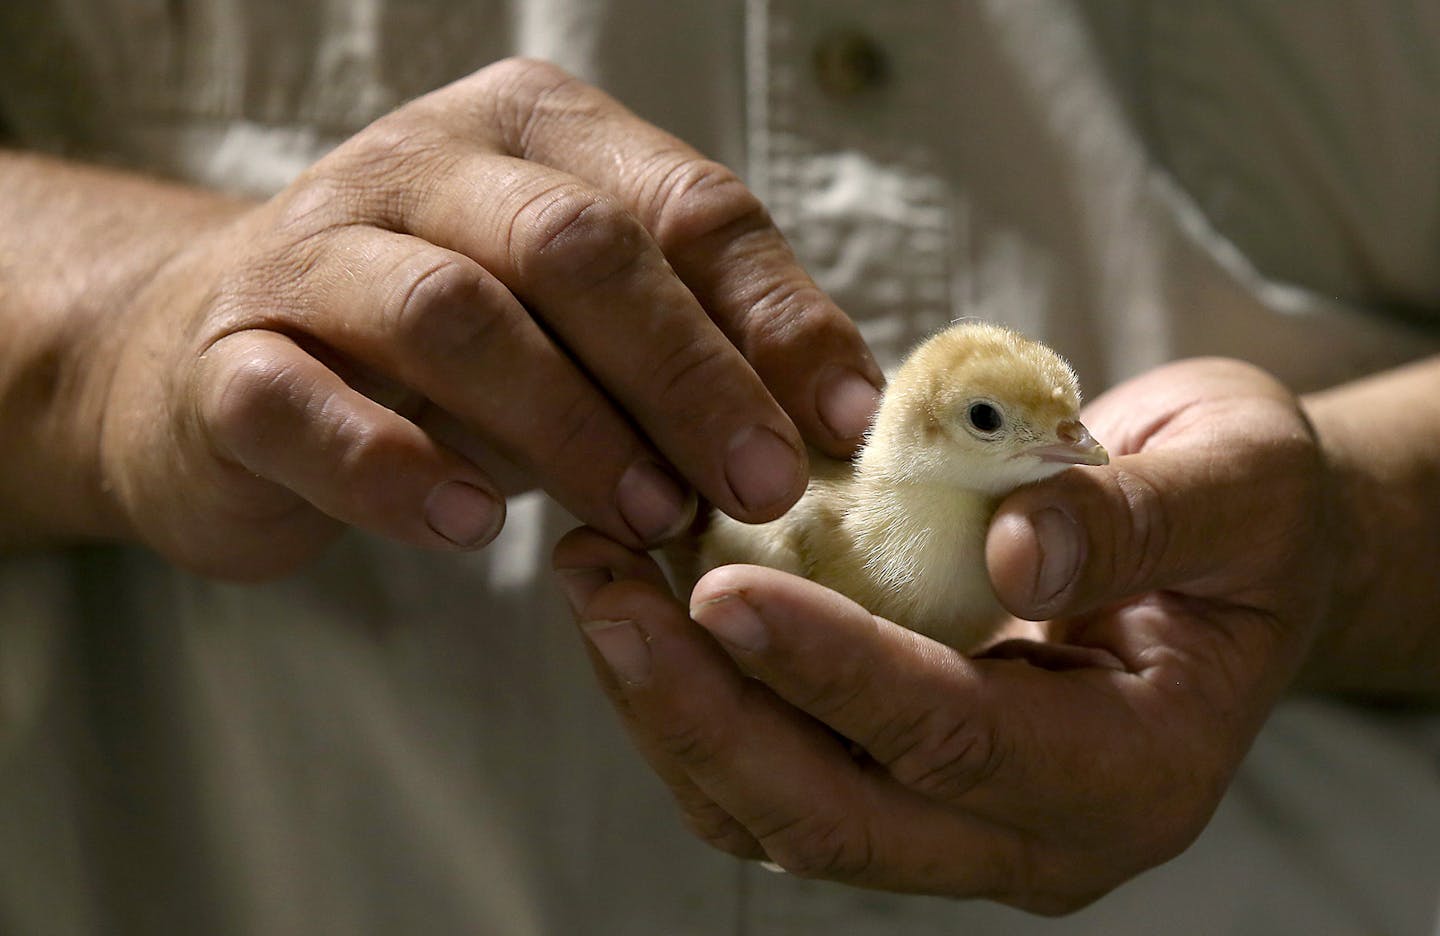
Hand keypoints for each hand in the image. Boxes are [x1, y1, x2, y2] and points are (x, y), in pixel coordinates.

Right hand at [91, 59, 880, 577]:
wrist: (211, 365)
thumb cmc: (446, 360)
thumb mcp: (582, 331)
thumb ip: (690, 349)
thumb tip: (832, 426)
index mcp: (535, 138)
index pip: (685, 206)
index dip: (777, 318)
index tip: (844, 429)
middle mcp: (421, 165)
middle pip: (576, 248)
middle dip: (686, 375)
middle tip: (763, 489)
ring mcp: (312, 255)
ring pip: (452, 315)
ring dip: (568, 427)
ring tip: (647, 520)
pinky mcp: (227, 360)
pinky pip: (307, 409)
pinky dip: (397, 471)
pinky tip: (472, 528)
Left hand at [552, 358, 1335, 912]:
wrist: (1235, 553)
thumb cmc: (1247, 515)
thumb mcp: (1238, 486)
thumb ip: (1139, 521)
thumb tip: (1017, 551)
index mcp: (1132, 772)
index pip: (956, 741)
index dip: (834, 672)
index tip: (720, 588)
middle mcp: (1034, 833)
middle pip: (836, 818)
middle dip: (703, 710)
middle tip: (603, 591)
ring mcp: (957, 825)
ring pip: (777, 814)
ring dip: (670, 707)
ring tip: (594, 582)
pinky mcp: (898, 784)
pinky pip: (768, 772)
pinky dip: (692, 695)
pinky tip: (642, 599)